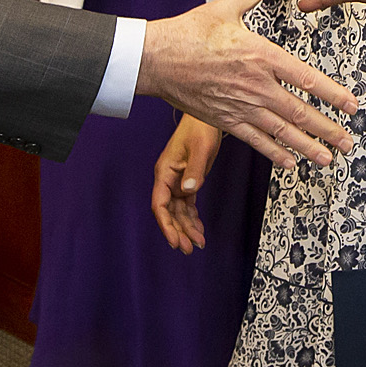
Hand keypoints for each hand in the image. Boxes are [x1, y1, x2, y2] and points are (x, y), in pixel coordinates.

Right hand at [137, 0, 358, 167]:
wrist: (156, 59)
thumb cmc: (187, 34)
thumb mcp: (224, 9)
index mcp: (262, 56)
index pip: (307, 78)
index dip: (333, 94)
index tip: (351, 105)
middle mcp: (257, 85)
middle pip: (301, 112)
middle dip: (328, 129)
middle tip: (348, 142)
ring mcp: (242, 106)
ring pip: (282, 131)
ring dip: (308, 147)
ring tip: (327, 158)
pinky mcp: (225, 120)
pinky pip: (255, 140)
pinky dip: (274, 152)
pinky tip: (290, 162)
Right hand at [151, 115, 224, 252]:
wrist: (206, 118)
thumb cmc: (200, 128)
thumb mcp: (200, 149)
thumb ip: (194, 170)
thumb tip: (188, 191)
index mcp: (164, 172)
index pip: (159, 204)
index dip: (165, 225)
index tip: (174, 240)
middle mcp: (168, 179)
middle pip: (168, 212)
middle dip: (177, 231)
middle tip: (187, 248)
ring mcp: (177, 181)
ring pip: (178, 211)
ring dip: (186, 228)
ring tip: (196, 243)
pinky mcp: (188, 181)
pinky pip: (187, 205)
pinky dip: (192, 218)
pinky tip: (198, 230)